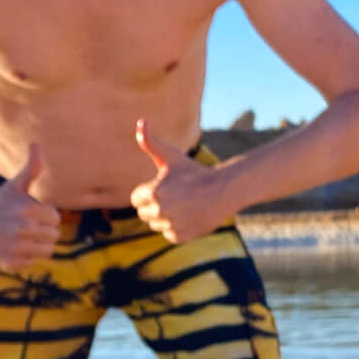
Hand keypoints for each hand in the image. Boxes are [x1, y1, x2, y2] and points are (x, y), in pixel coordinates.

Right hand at [0, 143, 60, 271]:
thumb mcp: (14, 186)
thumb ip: (31, 168)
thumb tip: (37, 144)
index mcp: (28, 209)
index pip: (55, 218)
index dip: (45, 216)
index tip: (31, 214)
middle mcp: (23, 228)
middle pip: (53, 236)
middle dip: (43, 231)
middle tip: (26, 227)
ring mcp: (17, 247)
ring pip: (47, 251)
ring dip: (39, 246)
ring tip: (23, 238)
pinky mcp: (11, 262)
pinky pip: (33, 262)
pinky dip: (26, 257)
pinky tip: (13, 248)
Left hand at [131, 122, 235, 243]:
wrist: (222, 191)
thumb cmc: (194, 172)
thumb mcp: (171, 156)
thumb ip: (151, 142)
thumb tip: (141, 121)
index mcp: (152, 192)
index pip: (136, 199)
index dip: (148, 192)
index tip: (164, 187)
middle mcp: (159, 211)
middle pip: (144, 213)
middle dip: (156, 205)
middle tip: (175, 196)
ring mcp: (169, 225)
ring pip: (156, 224)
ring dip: (166, 217)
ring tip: (183, 205)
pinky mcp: (179, 237)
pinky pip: (168, 234)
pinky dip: (177, 228)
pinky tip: (189, 216)